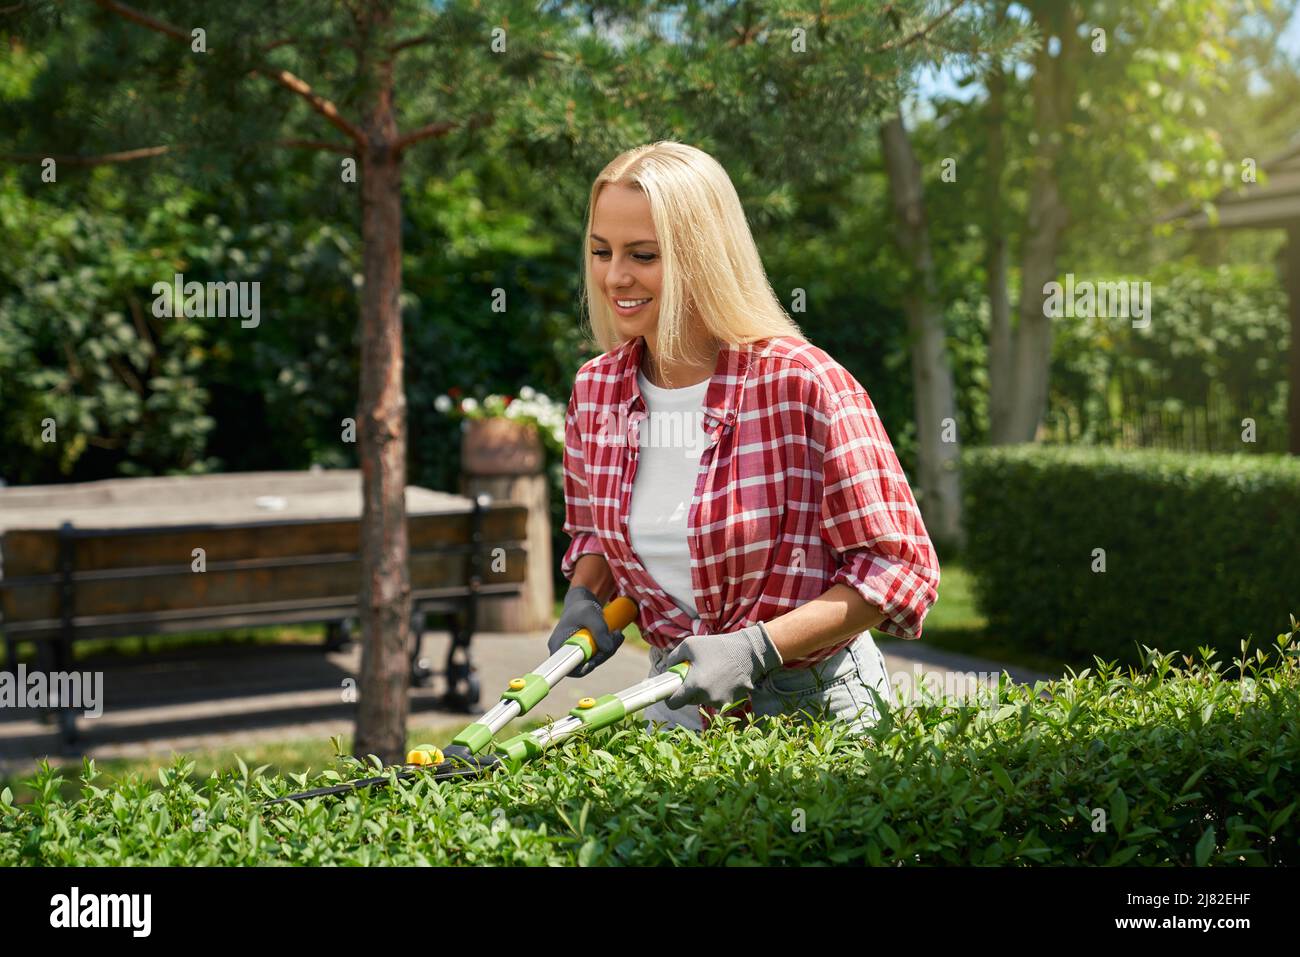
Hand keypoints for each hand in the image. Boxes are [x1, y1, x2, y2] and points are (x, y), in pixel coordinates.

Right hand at [548, 585, 624, 677]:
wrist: (581, 603)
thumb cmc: (581, 606)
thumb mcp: (590, 613)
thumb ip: (599, 629)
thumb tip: (608, 648)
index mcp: (558, 644)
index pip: (566, 666)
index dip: (579, 669)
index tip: (592, 663)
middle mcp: (565, 652)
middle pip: (584, 665)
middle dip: (603, 654)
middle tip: (616, 637)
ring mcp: (575, 653)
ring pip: (594, 661)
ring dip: (608, 650)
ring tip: (617, 633)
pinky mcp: (585, 652)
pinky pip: (597, 655)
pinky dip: (608, 648)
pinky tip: (615, 636)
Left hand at [663, 622, 783, 710]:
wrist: (748, 651)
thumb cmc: (716, 646)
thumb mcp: (689, 645)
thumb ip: (673, 658)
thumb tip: (668, 670)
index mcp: (695, 685)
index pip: (674, 703)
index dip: (670, 698)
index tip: (672, 692)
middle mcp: (707, 697)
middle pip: (690, 701)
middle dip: (690, 690)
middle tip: (697, 674)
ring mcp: (721, 702)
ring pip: (704, 701)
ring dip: (705, 691)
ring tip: (714, 674)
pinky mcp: (733, 703)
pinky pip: (718, 701)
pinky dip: (718, 692)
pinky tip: (725, 679)